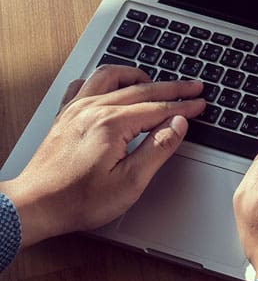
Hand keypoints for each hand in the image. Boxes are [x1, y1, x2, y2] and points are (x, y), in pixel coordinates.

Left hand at [0, 66, 204, 248]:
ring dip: (137, 75)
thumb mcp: (130, 182)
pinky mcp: (65, 115)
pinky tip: (112, 88)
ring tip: (154, 81)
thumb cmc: (79, 200)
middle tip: (193, 86)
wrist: (35, 206)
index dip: (184, 106)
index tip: (200, 103)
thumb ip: (158, 148)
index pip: (159, 108)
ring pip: (111, 76)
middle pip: (142, 88)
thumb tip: (178, 124)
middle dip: (172, 87)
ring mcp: (76, 109)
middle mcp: (93, 109)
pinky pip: (85, 83)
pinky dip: (104, 81)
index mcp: (112, 124)